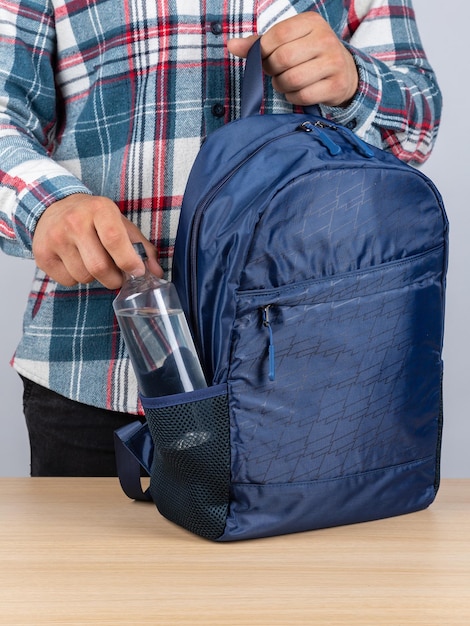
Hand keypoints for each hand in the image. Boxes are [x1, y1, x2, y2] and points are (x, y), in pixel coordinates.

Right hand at [32, 194, 162, 288]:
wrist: (54, 206)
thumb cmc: (95, 218)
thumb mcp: (121, 224)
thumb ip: (142, 248)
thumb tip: (156, 274)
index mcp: (99, 210)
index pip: (114, 240)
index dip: (129, 261)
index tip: (137, 271)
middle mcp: (74, 222)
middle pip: (99, 267)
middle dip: (114, 279)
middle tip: (118, 276)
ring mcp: (55, 238)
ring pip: (84, 277)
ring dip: (95, 278)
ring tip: (94, 262)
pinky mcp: (42, 254)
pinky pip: (68, 281)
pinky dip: (77, 279)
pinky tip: (77, 262)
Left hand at [227, 12, 358, 107]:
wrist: (345, 71)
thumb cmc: (308, 54)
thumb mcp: (288, 41)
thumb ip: (260, 43)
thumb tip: (231, 46)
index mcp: (311, 22)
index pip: (277, 36)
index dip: (264, 51)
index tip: (265, 58)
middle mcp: (325, 39)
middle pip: (283, 59)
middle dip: (272, 70)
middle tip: (276, 72)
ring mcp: (333, 63)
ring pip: (292, 80)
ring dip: (281, 86)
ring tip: (286, 82)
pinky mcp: (336, 85)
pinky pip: (303, 96)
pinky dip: (293, 97)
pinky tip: (297, 91)